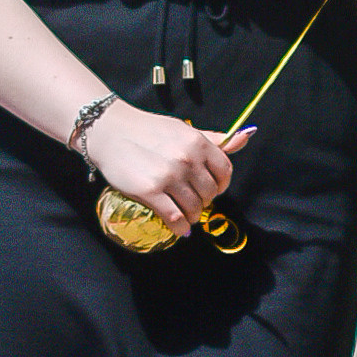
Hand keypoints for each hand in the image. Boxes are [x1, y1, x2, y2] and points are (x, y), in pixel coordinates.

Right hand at [81, 105, 252, 238]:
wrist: (110, 132)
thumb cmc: (148, 130)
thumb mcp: (183, 130)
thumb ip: (214, 139)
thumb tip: (246, 136)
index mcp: (198, 143)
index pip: (225, 172)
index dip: (220, 185)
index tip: (211, 189)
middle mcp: (187, 160)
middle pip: (209, 194)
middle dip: (203, 201)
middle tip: (192, 200)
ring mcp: (169, 177)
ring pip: (194, 209)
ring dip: (191, 216)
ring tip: (184, 213)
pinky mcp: (150, 192)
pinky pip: (174, 218)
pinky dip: (180, 227)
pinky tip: (179, 227)